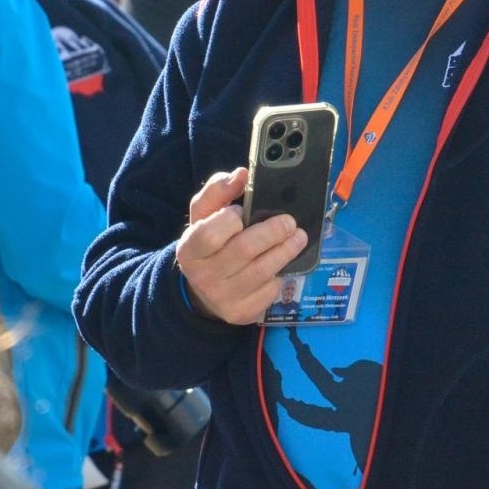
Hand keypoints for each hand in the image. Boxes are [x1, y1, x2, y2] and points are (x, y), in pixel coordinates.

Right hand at [176, 168, 308, 324]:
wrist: (203, 289)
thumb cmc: (208, 244)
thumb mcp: (204, 216)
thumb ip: (219, 191)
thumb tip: (242, 174)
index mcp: (190, 249)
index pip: (213, 231)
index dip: (232, 218)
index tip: (243, 211)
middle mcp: (203, 277)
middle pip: (245, 250)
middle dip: (273, 232)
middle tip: (290, 222)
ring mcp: (223, 299)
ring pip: (263, 271)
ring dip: (286, 251)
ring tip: (298, 237)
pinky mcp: (242, 313)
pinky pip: (269, 291)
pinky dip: (279, 274)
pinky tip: (280, 264)